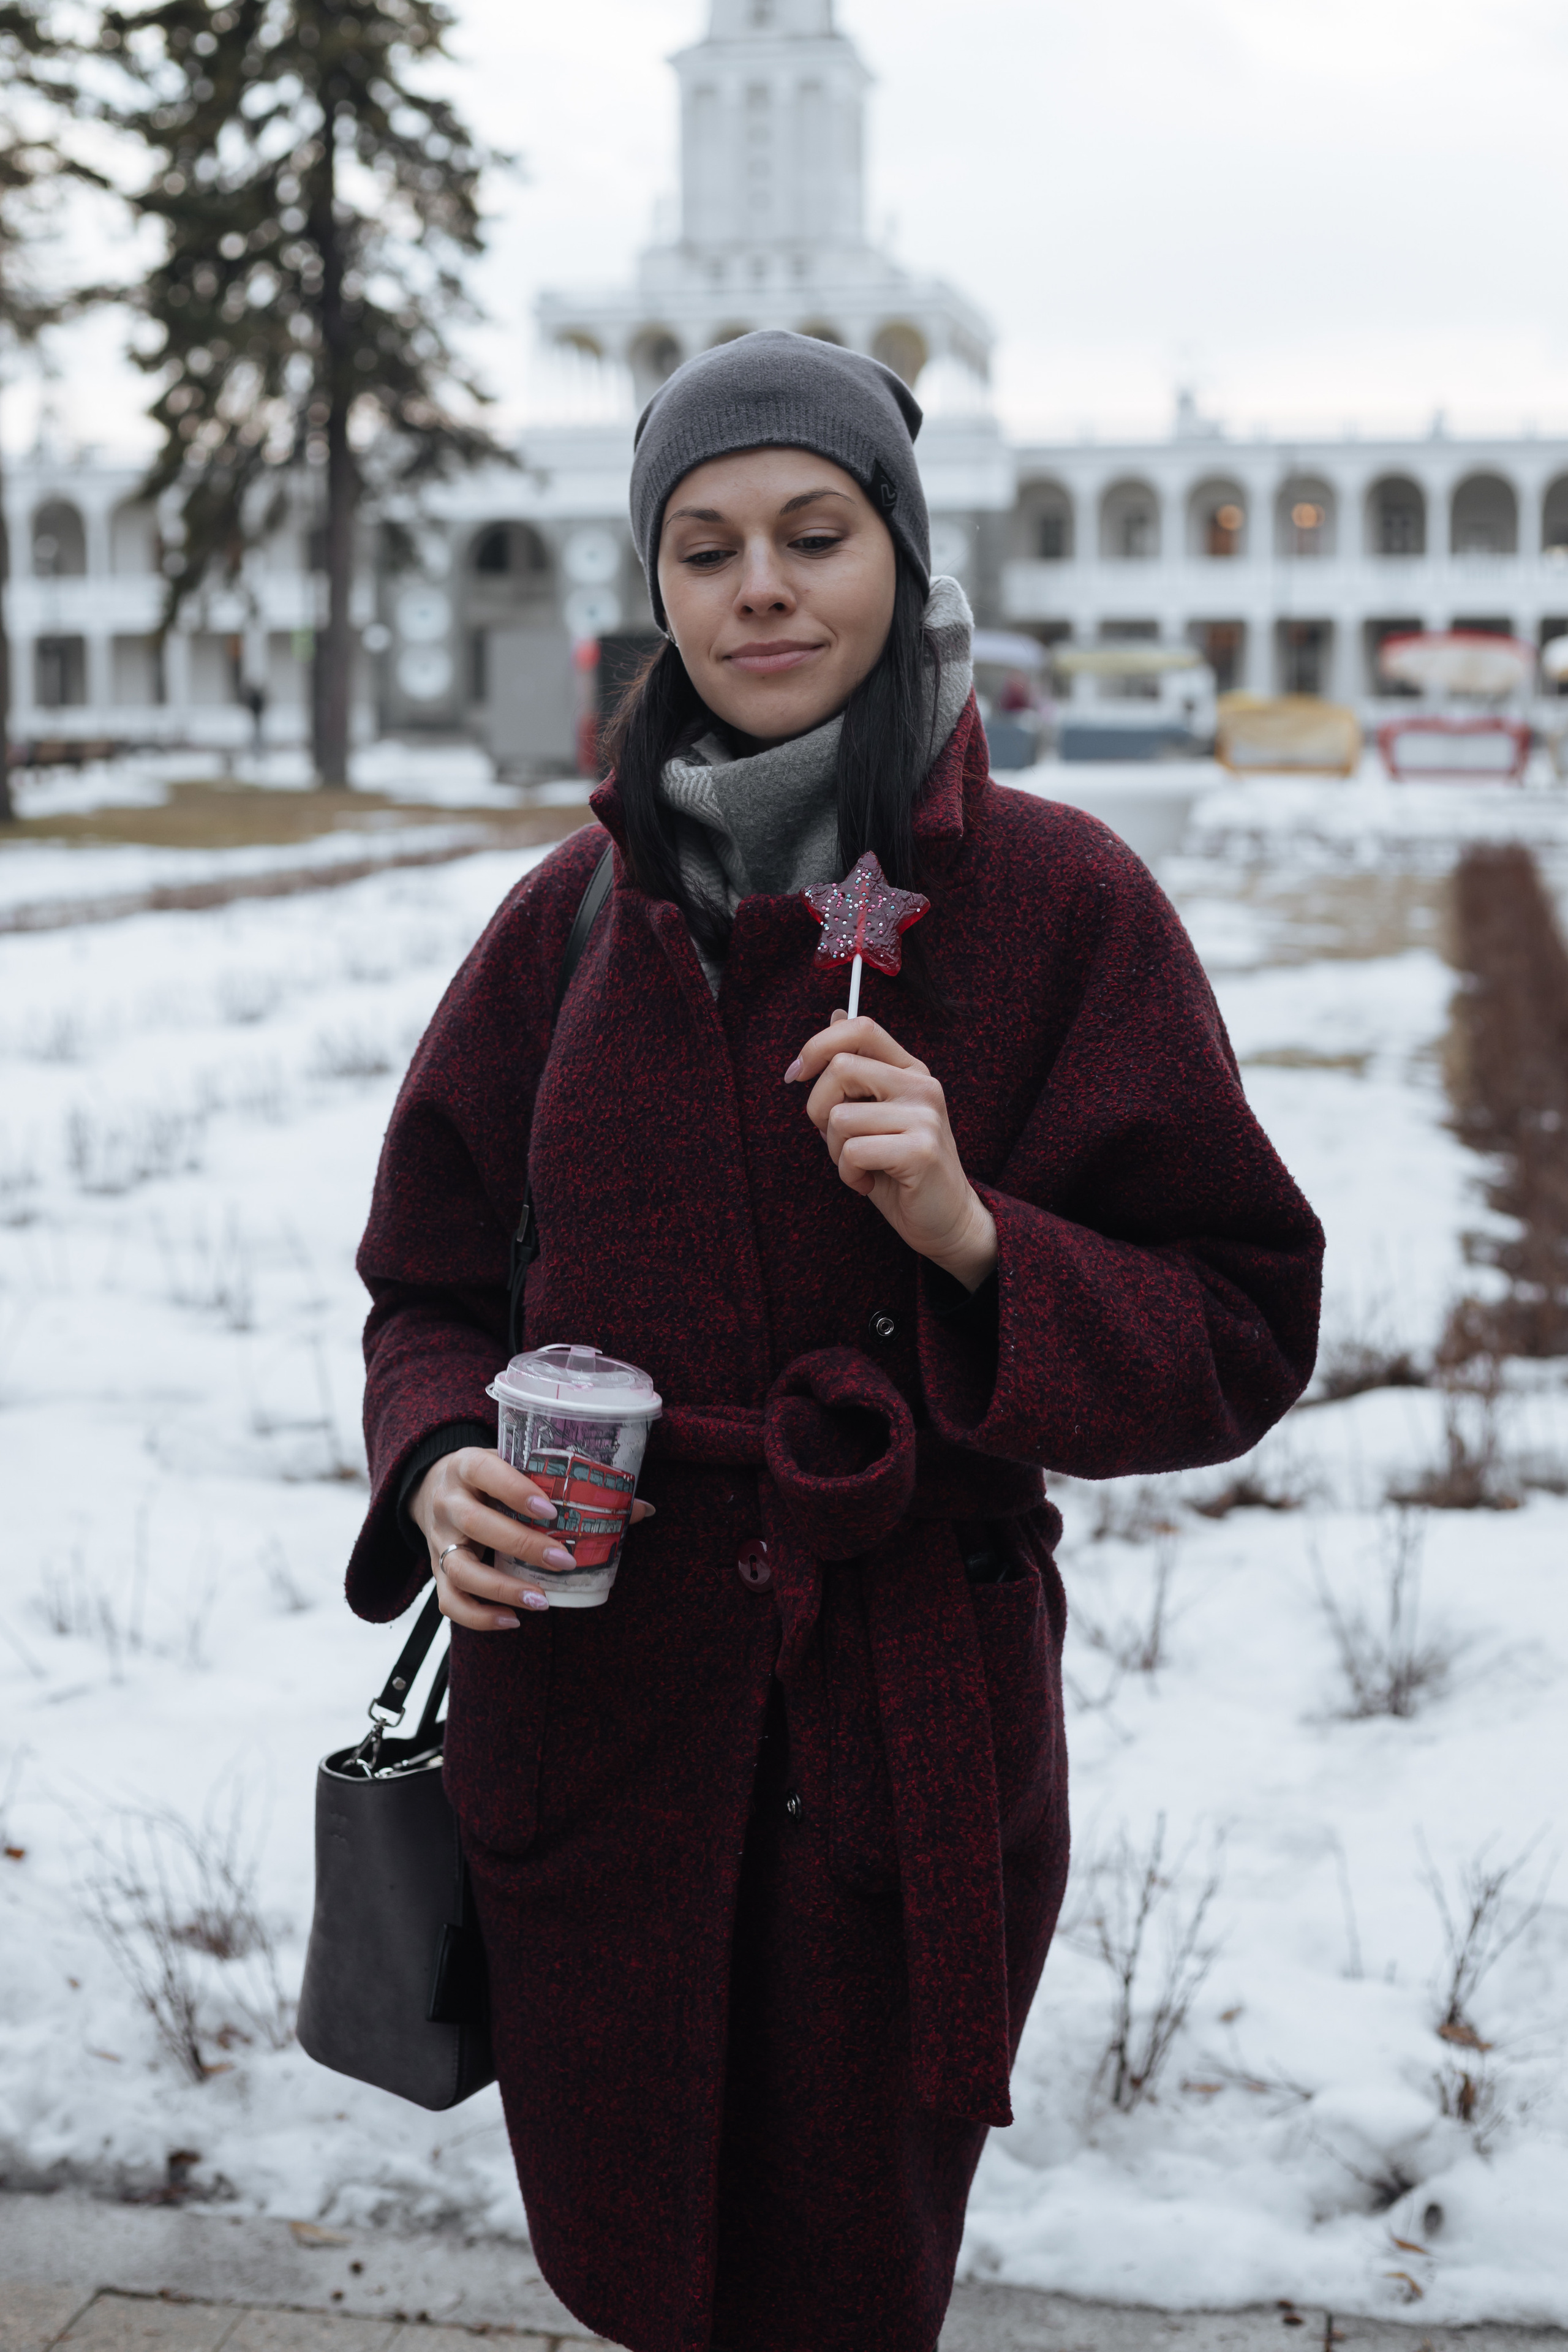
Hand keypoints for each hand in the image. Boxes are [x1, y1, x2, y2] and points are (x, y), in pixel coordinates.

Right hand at [410, 1446, 653, 1627]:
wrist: (433, 1486)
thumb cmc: (491, 1478)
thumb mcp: (518, 1467)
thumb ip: (569, 1485)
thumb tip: (641, 1509)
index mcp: (468, 1465)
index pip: (486, 1471)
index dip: (516, 1490)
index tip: (551, 1510)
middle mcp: (448, 1501)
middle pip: (476, 1523)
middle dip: (522, 1544)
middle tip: (563, 1561)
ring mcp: (438, 1538)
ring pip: (459, 1568)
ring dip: (501, 1588)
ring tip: (541, 1601)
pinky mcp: (437, 1569)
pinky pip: (450, 1600)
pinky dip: (478, 1616)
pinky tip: (512, 1620)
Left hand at [786, 1011, 997, 1289]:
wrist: (946, 1220)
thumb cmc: (900, 1170)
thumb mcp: (875, 1114)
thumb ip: (859, 1070)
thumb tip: (836, 1015)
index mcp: (909, 1071)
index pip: (861, 1028)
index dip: (819, 1044)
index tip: (796, 1074)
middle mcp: (921, 1086)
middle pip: (841, 1067)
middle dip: (817, 1109)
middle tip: (835, 1141)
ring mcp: (924, 1116)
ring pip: (839, 1116)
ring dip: (833, 1150)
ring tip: (859, 1166)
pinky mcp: (920, 1150)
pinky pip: (852, 1151)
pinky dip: (848, 1175)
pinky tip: (868, 1184)